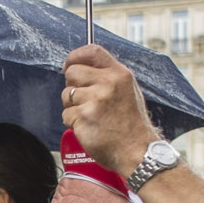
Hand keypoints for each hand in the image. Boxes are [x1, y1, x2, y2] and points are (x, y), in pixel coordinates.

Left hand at [61, 44, 161, 175]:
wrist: (137, 151)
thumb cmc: (131, 124)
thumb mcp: (128, 91)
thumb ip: (107, 77)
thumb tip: (81, 66)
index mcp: (119, 74)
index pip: (92, 51)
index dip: (75, 56)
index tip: (69, 64)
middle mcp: (108, 83)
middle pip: (72, 72)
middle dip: (72, 86)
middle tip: (85, 100)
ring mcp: (95, 100)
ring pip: (66, 94)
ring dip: (73, 107)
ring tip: (91, 116)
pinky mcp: (84, 117)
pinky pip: (66, 115)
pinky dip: (73, 123)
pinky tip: (90, 128)